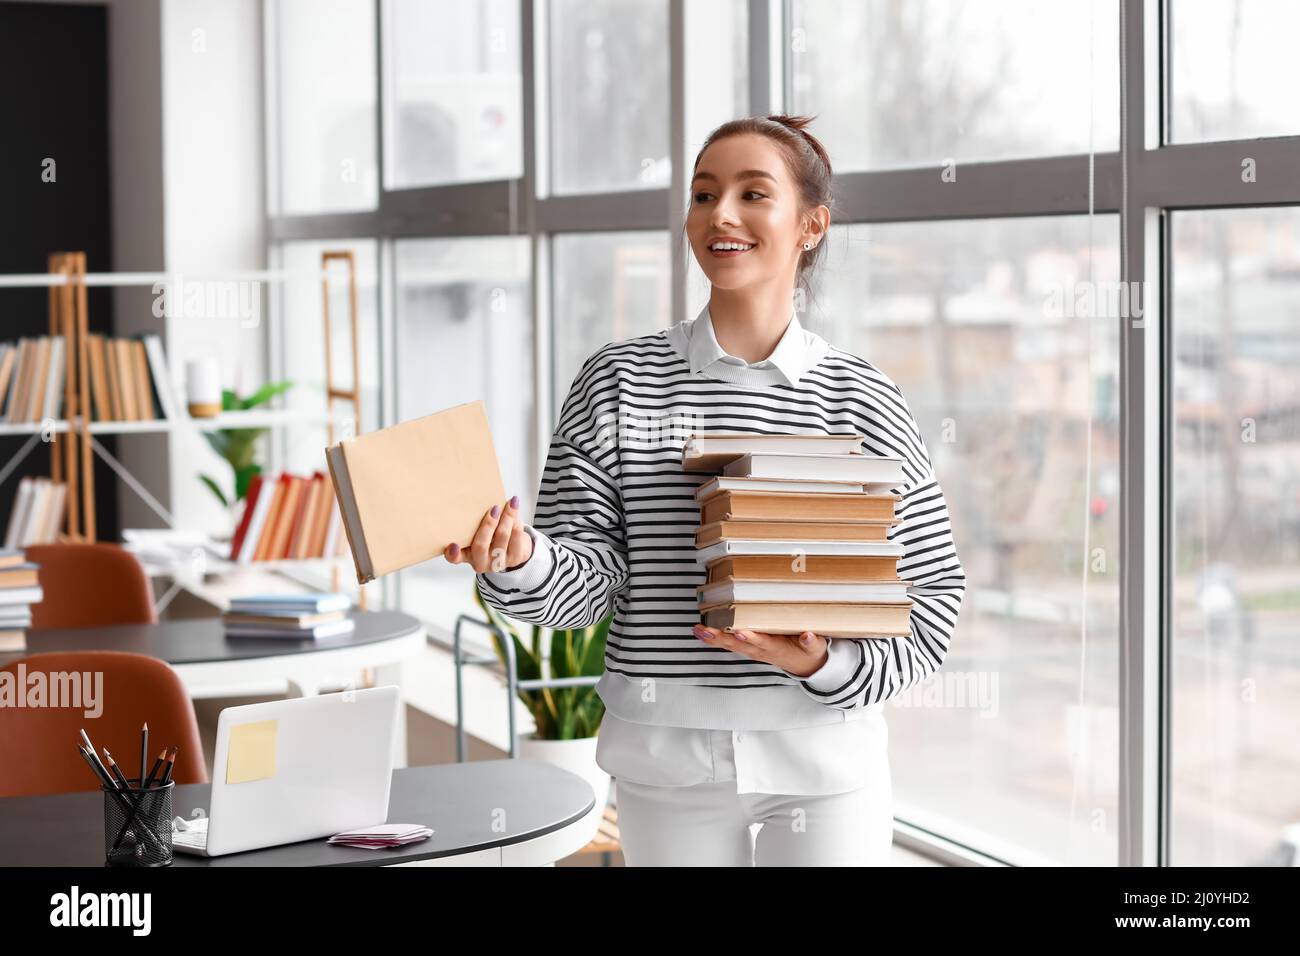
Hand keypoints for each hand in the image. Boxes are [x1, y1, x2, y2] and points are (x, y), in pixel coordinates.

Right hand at [444, 495, 533, 572]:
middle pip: (480, 546)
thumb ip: (475, 522)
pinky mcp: (515, 558)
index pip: (455, 558)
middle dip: (488, 525)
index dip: (453, 553)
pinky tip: (514, 509)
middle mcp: (481, 562)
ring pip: (501, 538)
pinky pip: (516, 537)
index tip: (453, 545)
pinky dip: (516, 520)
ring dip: (506, 518)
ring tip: (509, 504)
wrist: (515, 551)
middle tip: (494, 509)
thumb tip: (477, 497)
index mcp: (466, 555)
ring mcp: (498, 562)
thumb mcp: (479, 532)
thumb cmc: (492, 538)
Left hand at [692, 624, 828, 678]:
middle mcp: (762, 650)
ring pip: (731, 645)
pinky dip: (715, 639)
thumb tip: (809, 635)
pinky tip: (701, 632)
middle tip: (706, 631)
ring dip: (713, 639)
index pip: (763, 643)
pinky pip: (729, 644)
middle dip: (722, 638)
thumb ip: (812, 642)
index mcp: (778, 649)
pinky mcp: (749, 648)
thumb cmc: (809, 652)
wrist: (805, 665)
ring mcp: (754, 650)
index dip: (752, 638)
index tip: (740, 632)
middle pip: (739, 645)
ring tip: (698, 630)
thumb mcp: (816, 647)